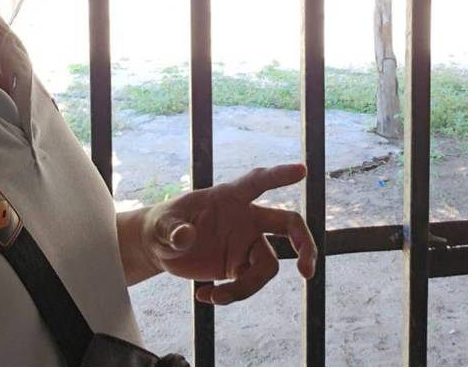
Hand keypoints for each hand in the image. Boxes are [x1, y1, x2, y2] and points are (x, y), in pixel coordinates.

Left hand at [137, 164, 317, 304]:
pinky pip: (249, 283)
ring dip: (247, 287)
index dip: (280, 175)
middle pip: (289, 225)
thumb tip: (185, 238)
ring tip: (215, 296)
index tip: (302, 171)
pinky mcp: (240, 265)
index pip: (259, 181)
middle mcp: (247, 219)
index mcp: (231, 197)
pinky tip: (205, 294)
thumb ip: (172, 229)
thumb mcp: (161, 225)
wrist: (161, 247)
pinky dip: (230, 295)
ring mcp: (247, 243)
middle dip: (305, 244)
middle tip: (307, 270)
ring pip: (268, 266)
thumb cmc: (164, 225)